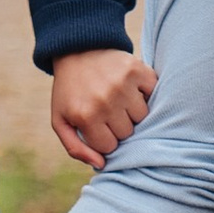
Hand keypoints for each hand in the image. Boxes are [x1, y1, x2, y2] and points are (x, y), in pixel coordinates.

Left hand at [50, 47, 155, 169]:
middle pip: (127, 133)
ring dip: (132, 111)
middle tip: (107, 109)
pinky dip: (145, 92)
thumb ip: (75, 148)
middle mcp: (105, 101)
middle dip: (117, 125)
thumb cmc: (69, 90)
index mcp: (85, 116)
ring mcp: (123, 85)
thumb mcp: (60, 120)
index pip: (109, 147)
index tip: (97, 125)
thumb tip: (101, 164)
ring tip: (118, 98)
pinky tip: (130, 87)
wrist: (76, 49)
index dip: (104, 138)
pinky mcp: (137, 70)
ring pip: (142, 116)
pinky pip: (153, 93)